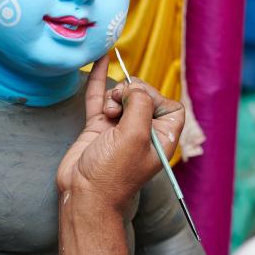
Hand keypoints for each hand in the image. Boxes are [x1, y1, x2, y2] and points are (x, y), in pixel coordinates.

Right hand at [56, 55, 184, 214]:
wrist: (83, 195)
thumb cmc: (113, 174)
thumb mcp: (134, 136)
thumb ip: (140, 105)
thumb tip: (134, 88)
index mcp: (162, 139)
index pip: (170, 106)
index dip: (156, 97)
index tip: (140, 99)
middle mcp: (143, 132)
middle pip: (144, 96)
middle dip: (131, 93)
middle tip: (119, 102)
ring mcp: (120, 129)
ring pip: (122, 96)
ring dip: (114, 95)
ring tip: (108, 112)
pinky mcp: (98, 128)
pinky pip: (100, 98)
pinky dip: (99, 80)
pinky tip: (100, 59)